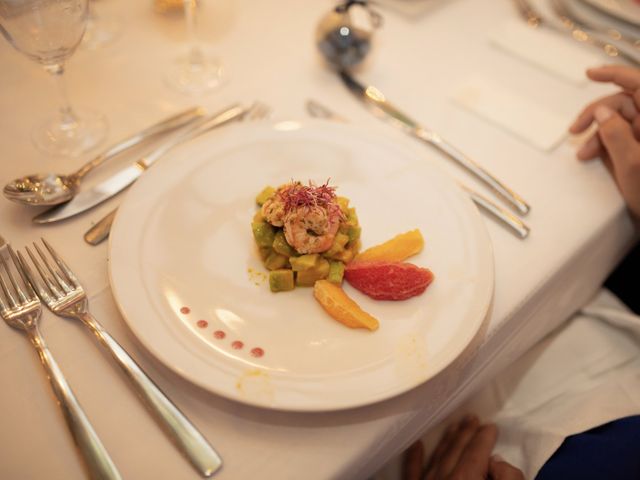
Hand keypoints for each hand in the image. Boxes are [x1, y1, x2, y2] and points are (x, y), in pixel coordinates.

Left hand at [402, 415, 523, 479]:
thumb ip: (508, 478)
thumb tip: (496, 461)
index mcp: (467, 478)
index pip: (477, 451)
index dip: (485, 436)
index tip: (491, 425)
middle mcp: (444, 478)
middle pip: (457, 449)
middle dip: (466, 432)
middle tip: (472, 417)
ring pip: (437, 456)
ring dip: (447, 440)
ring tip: (455, 425)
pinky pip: (412, 471)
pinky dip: (415, 457)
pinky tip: (417, 444)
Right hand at [570, 65, 639, 217]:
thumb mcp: (632, 164)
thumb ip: (615, 134)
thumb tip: (601, 112)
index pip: (637, 83)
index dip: (614, 74)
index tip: (590, 73)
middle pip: (624, 103)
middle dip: (598, 115)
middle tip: (576, 131)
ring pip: (620, 121)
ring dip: (599, 134)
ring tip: (584, 154)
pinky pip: (623, 136)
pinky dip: (607, 143)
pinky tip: (595, 155)